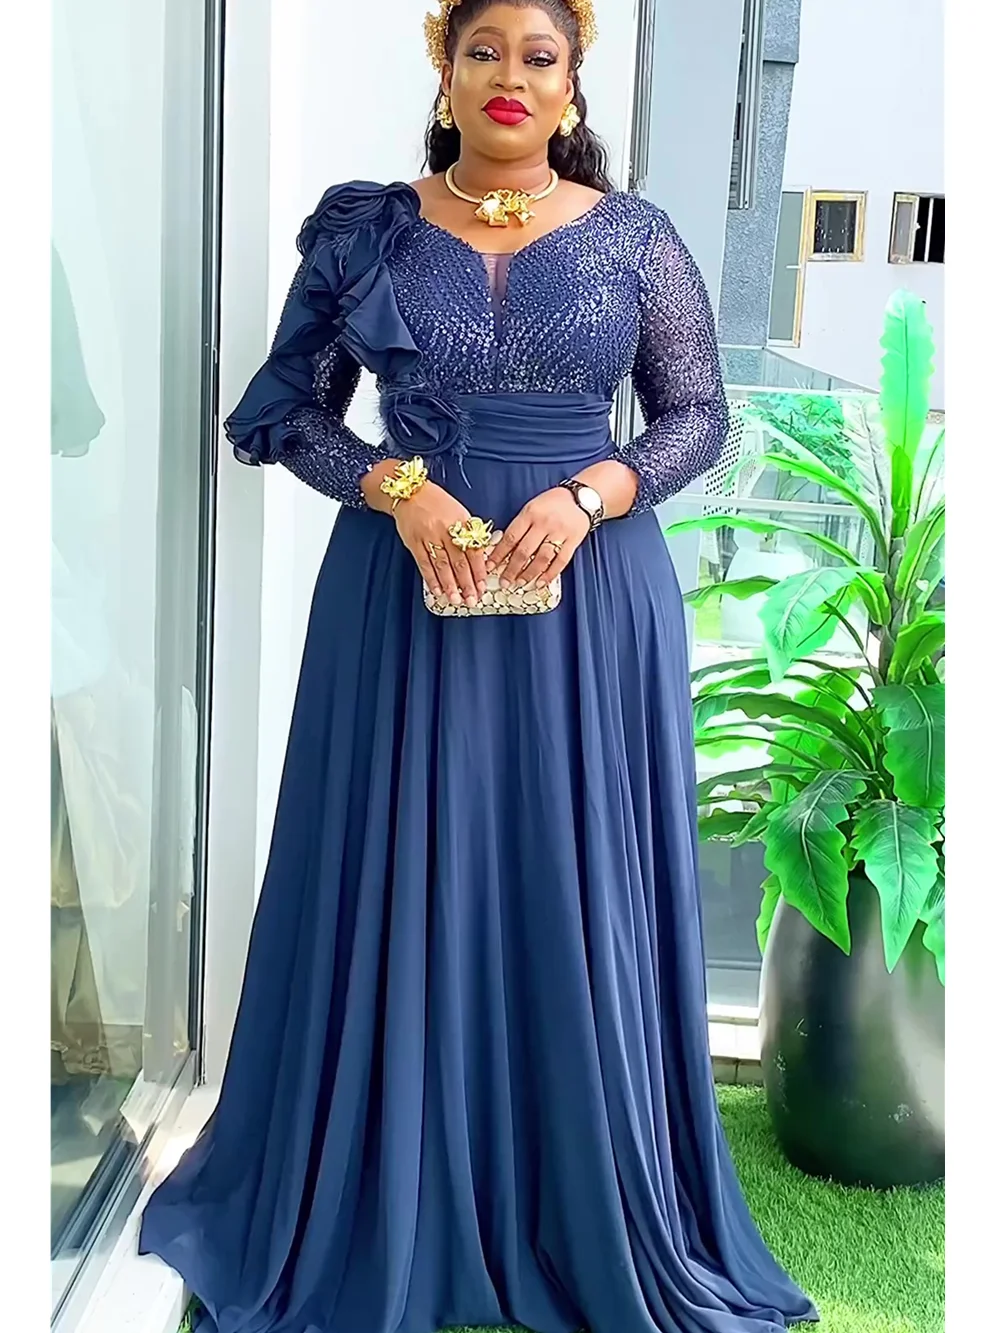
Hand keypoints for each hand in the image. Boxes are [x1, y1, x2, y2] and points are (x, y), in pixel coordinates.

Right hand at [393, 482, 488, 607]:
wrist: (409, 492)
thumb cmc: (437, 503)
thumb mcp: (459, 512)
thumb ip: (469, 534)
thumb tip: (480, 557)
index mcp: (460, 522)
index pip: (473, 550)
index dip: (478, 570)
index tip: (483, 586)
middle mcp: (445, 530)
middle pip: (458, 561)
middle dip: (466, 583)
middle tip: (472, 600)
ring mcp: (428, 537)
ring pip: (442, 565)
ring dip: (450, 585)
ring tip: (456, 600)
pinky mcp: (414, 542)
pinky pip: (424, 564)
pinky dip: (431, 579)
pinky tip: (437, 591)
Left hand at [487, 487, 590, 589]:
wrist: (581, 497)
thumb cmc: (552, 503)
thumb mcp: (531, 508)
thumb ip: (519, 527)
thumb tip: (502, 549)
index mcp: (530, 514)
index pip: (510, 537)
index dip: (499, 554)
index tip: (490, 566)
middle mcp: (544, 523)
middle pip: (525, 551)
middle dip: (512, 569)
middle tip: (504, 582)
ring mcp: (560, 533)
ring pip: (542, 558)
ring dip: (529, 573)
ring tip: (520, 583)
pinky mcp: (573, 541)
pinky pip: (561, 561)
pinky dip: (550, 574)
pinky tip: (540, 582)